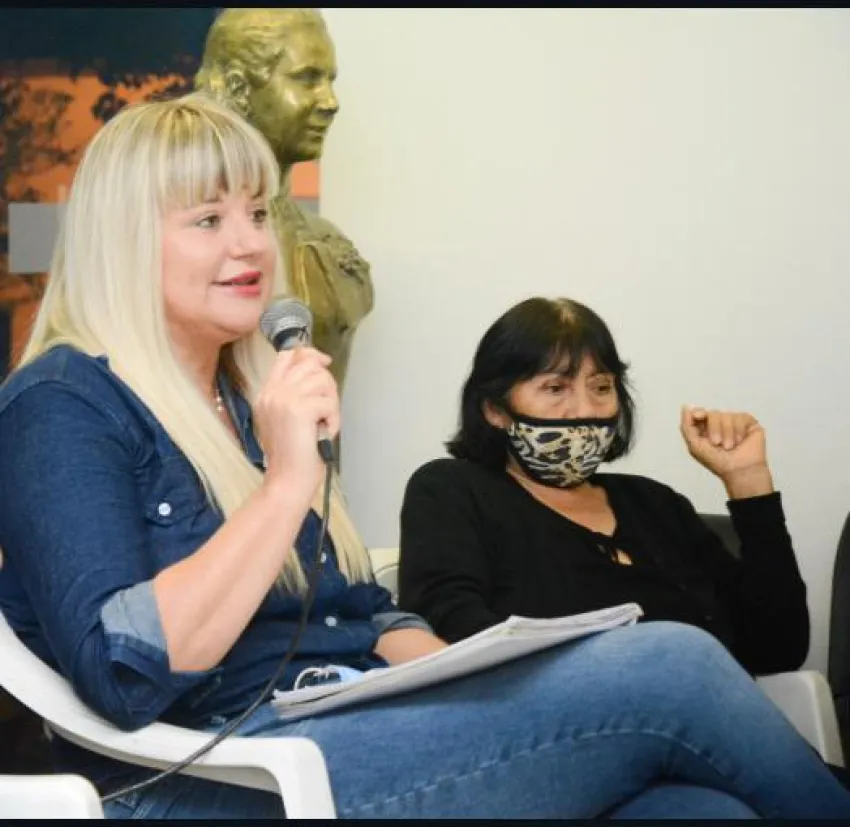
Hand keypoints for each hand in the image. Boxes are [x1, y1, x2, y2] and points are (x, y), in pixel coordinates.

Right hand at [254, 347, 339, 496]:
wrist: (286, 480)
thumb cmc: (292, 456)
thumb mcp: (286, 419)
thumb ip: (294, 394)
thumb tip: (318, 369)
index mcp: (266, 393)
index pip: (287, 357)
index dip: (309, 354)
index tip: (324, 363)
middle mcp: (271, 392)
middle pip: (309, 364)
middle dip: (327, 383)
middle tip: (327, 408)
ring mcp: (283, 399)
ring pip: (322, 380)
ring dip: (331, 403)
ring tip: (324, 423)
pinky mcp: (299, 409)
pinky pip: (329, 401)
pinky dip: (334, 418)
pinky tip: (324, 433)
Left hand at [680, 406, 773, 498]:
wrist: (739, 470)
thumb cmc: (717, 461)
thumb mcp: (695, 446)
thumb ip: (687, 427)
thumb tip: (685, 407)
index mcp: (706, 430)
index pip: (700, 413)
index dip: (698, 412)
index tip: (697, 416)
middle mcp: (720, 424)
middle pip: (713, 413)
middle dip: (714, 428)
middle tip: (717, 443)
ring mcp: (735, 423)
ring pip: (727, 415)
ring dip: (727, 432)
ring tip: (730, 446)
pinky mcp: (749, 423)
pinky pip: (741, 416)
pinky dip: (739, 430)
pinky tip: (741, 441)